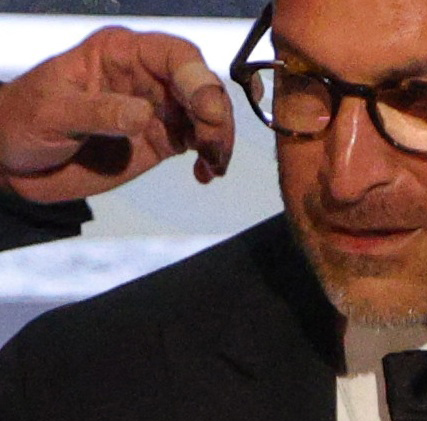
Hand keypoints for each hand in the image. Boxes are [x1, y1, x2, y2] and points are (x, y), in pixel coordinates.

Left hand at [0, 28, 234, 203]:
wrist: (14, 159)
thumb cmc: (22, 121)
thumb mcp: (53, 112)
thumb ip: (99, 112)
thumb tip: (144, 114)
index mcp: (118, 53)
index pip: (174, 54)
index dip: (198, 78)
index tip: (206, 112)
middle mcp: (145, 76)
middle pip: (201, 84)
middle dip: (216, 114)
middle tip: (212, 147)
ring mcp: (157, 108)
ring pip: (209, 115)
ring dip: (220, 139)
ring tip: (212, 165)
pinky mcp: (162, 140)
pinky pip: (200, 143)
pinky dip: (212, 158)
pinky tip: (205, 174)